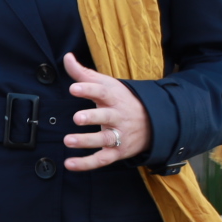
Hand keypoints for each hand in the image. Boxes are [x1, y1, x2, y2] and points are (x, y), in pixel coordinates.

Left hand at [62, 51, 150, 170]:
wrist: (154, 123)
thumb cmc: (121, 100)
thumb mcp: (106, 84)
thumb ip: (83, 73)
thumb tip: (67, 57)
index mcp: (114, 97)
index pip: (101, 91)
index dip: (88, 89)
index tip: (74, 88)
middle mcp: (117, 116)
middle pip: (106, 116)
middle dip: (92, 117)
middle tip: (77, 117)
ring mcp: (119, 135)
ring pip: (104, 139)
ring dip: (86, 141)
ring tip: (68, 141)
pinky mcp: (118, 152)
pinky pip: (102, 159)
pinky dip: (86, 163)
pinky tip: (69, 164)